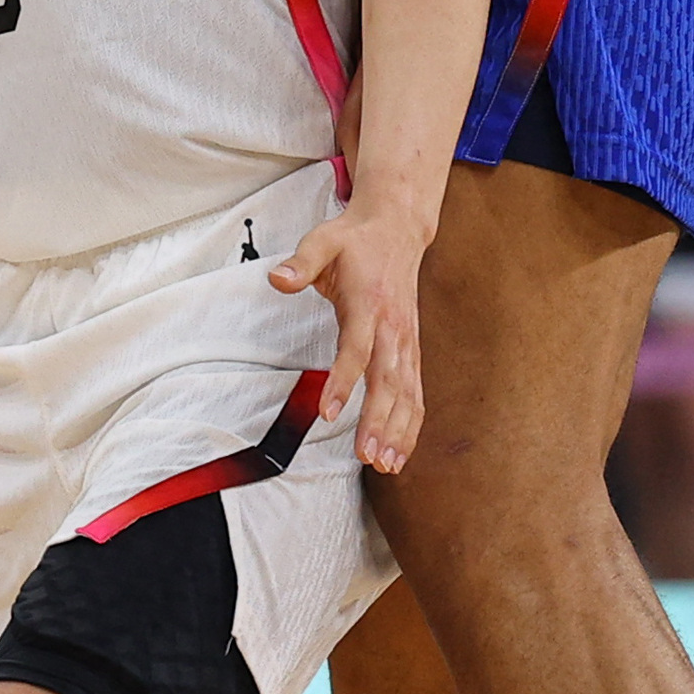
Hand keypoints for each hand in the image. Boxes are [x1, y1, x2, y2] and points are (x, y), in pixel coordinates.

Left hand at [271, 192, 430, 473]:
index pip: (356, 348)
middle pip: (388, 380)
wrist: (397, 229)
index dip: (343, 381)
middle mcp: (392, 326)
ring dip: (399, 430)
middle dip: (380, 420)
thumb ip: (301, 262)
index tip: (329, 412)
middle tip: (366, 455)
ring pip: (407, 392)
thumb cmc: (355, 240)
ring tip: (386, 464)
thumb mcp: (322, 241)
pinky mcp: (412, 350)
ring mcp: (406, 340)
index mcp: (368, 303)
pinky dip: (411, 424)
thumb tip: (278, 278)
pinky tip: (401, 452)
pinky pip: (416, 392)